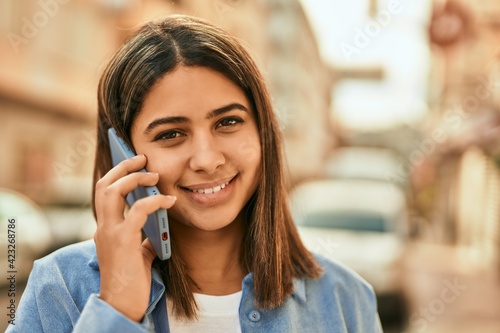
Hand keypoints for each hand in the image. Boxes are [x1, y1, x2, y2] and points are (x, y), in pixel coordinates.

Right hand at [93, 154, 175, 321]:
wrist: (123, 304)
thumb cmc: (132, 281)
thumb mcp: (137, 252)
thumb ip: (143, 235)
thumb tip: (157, 223)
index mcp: (106, 228)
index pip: (104, 192)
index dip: (117, 173)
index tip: (132, 161)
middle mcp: (103, 227)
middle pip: (104, 184)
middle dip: (123, 166)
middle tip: (142, 158)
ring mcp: (110, 233)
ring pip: (112, 191)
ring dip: (134, 178)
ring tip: (153, 174)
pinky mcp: (123, 241)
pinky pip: (138, 210)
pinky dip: (155, 200)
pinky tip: (170, 201)